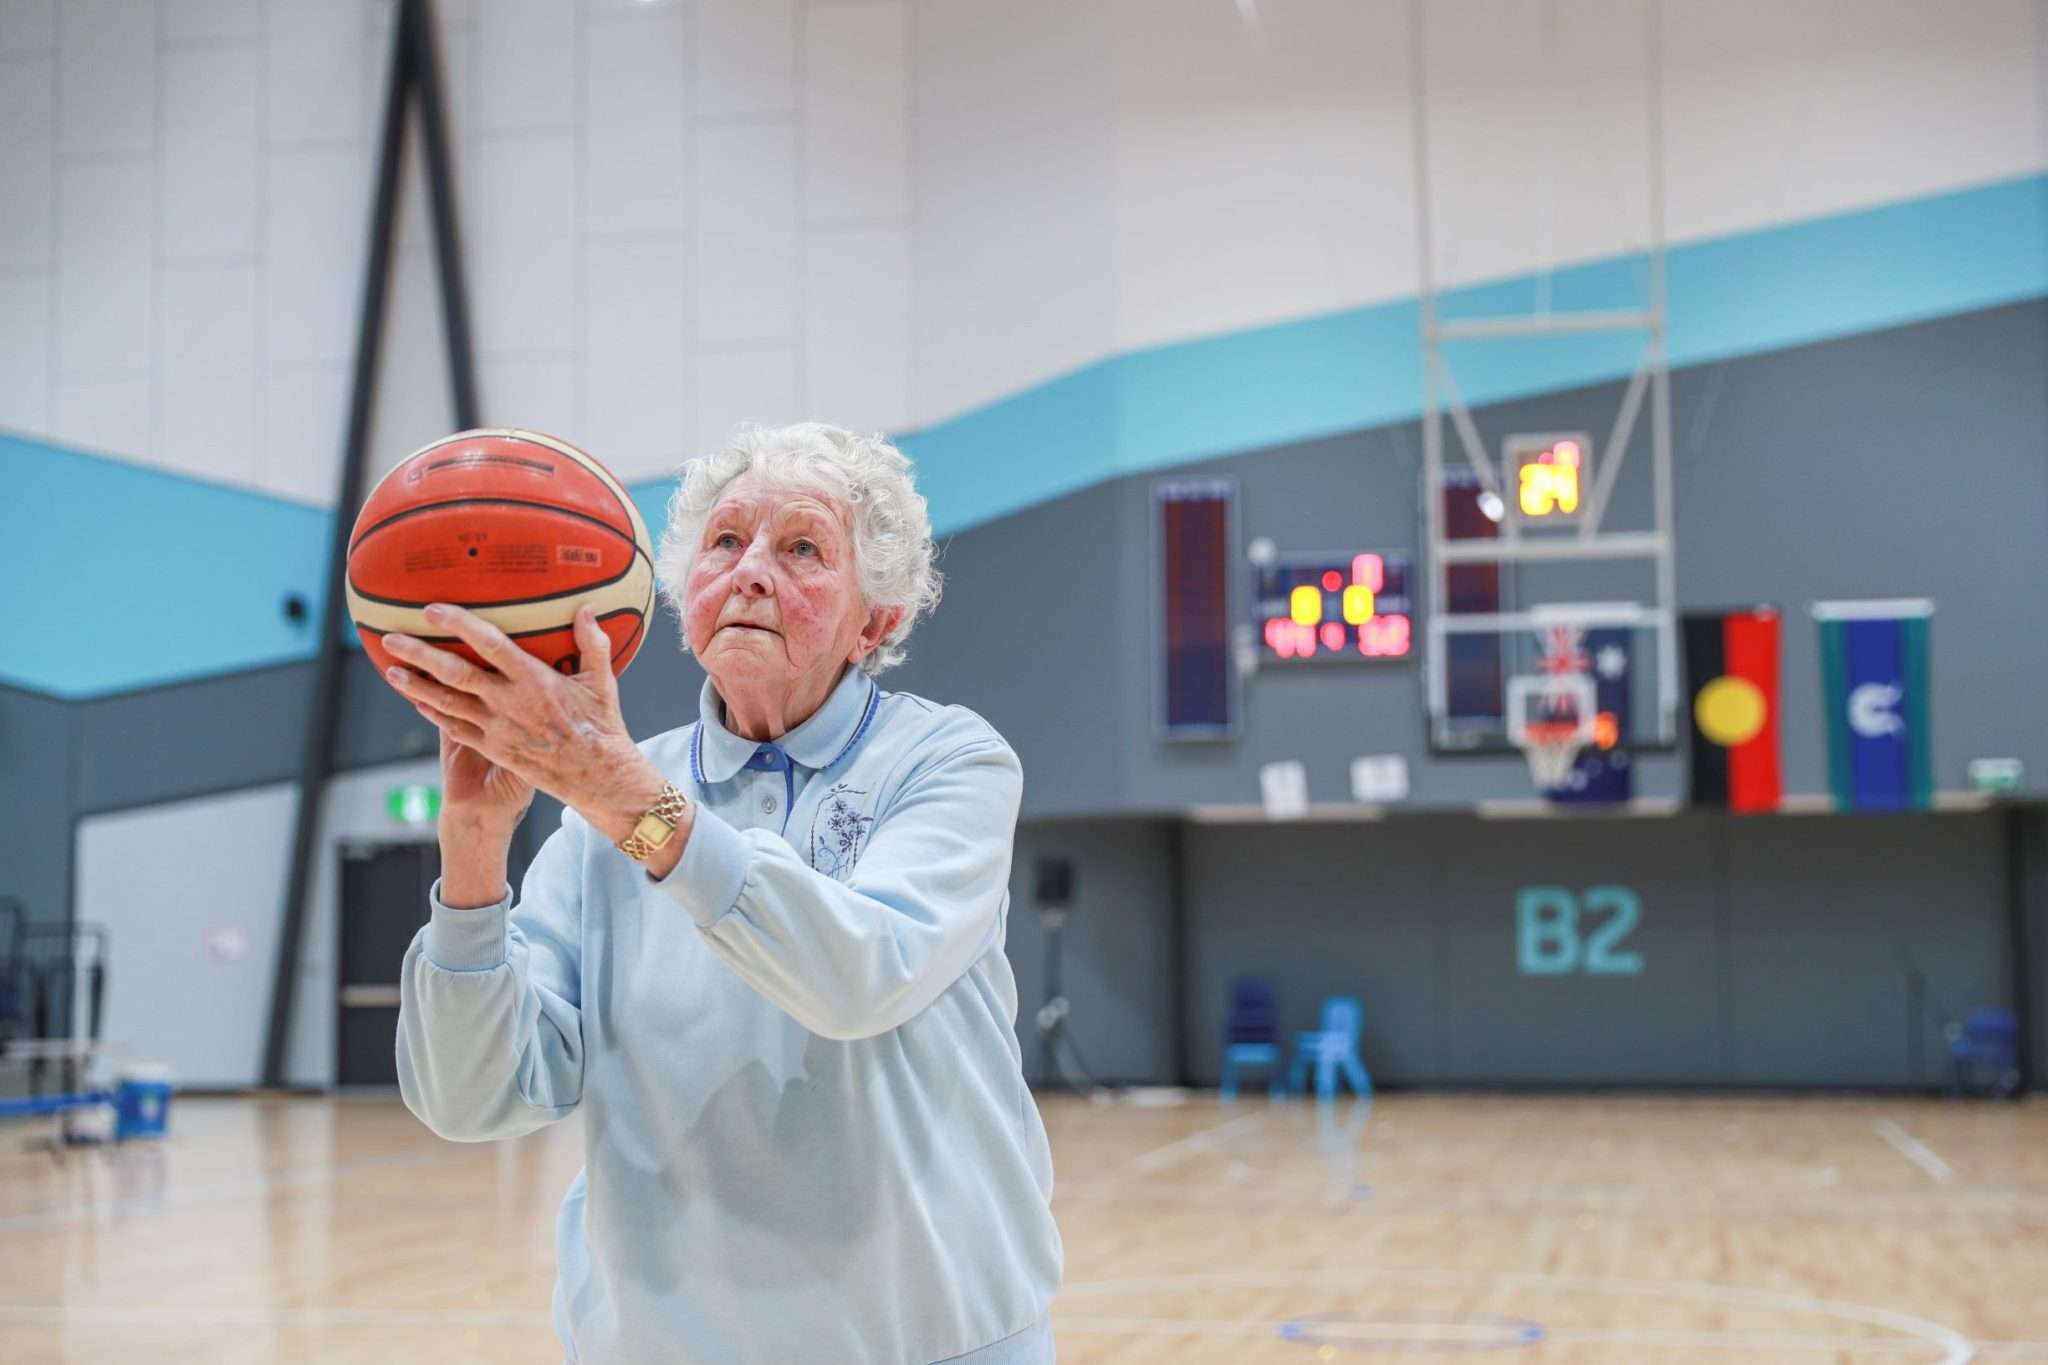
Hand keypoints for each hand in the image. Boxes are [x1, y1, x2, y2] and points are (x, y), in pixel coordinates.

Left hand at [381, 604, 662, 840]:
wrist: (596, 776)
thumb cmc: (601, 726)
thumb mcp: (602, 682)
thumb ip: (593, 644)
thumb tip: (586, 611)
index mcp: (534, 680)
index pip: (490, 644)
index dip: (459, 625)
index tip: (433, 611)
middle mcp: (509, 703)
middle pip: (455, 674)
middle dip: (420, 654)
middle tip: (391, 639)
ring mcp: (497, 728)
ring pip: (448, 703)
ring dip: (417, 686)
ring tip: (391, 671)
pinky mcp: (494, 748)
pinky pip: (456, 729)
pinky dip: (434, 714)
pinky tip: (419, 702)